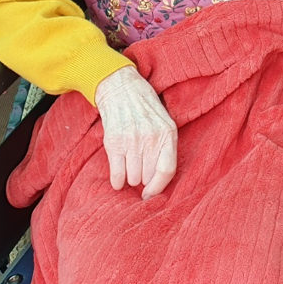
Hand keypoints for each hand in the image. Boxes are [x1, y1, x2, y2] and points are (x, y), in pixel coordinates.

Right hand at [94, 65, 177, 199]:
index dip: (159, 187)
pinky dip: (117, 180)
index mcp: (168, 133)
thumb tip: (159, 180)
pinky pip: (117, 175)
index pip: (167, 170)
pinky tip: (118, 175)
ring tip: (129, 166)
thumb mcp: (164, 122)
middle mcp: (151, 138)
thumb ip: (165, 147)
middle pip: (148, 177)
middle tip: (140, 172)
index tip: (151, 195)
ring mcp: (132, 141)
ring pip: (133, 178)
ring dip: (130, 177)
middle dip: (144, 180)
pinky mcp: (114, 143)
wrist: (121, 88)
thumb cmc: (145, 108)